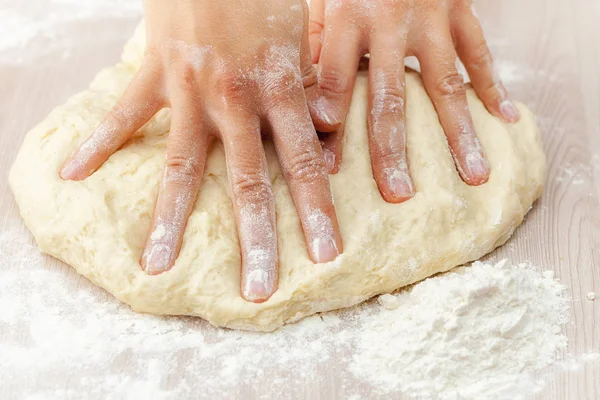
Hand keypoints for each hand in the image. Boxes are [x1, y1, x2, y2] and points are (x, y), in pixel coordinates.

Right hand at [60, 0, 342, 302]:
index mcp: (280, 90)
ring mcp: (191, 90)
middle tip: (259, 289)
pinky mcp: (154, 72)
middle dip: (257, 238)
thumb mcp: (301, 36)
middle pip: (249, 181)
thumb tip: (330, 128)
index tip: (326, 254)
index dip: (318, 210)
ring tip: (154, 265)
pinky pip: (122, 113)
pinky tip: (70, 173)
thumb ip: (312, 87)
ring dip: (169, 219)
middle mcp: (236, 100)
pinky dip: (97, 141)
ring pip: (180, 165)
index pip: (305, 163)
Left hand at [308, 0, 519, 200]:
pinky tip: (506, 119)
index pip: (335, 83)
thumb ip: (312, 47)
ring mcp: (431, 19)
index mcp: (346, 19)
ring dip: (459, 133)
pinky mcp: (459, 11)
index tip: (328, 171)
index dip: (330, 129)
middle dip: (392, 150)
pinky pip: (480, 53)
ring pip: (445, 85)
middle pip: (390, 98)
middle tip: (398, 194)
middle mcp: (389, 23)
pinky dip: (494, 87)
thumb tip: (306, 105)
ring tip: (473, 174)